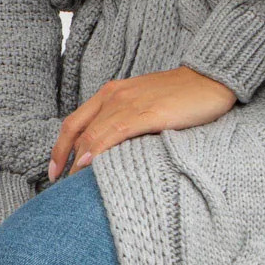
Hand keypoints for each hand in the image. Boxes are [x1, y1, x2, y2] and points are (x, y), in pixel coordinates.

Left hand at [46, 66, 236, 180]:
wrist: (210, 79)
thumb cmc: (179, 96)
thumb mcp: (142, 104)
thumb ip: (123, 120)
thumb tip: (106, 149)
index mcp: (111, 93)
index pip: (74, 122)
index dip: (59, 148)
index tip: (54, 171)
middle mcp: (115, 96)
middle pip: (78, 131)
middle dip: (64, 159)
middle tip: (60, 184)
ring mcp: (131, 104)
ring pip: (93, 134)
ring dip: (78, 161)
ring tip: (71, 184)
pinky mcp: (149, 114)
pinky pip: (115, 133)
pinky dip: (99, 150)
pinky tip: (90, 165)